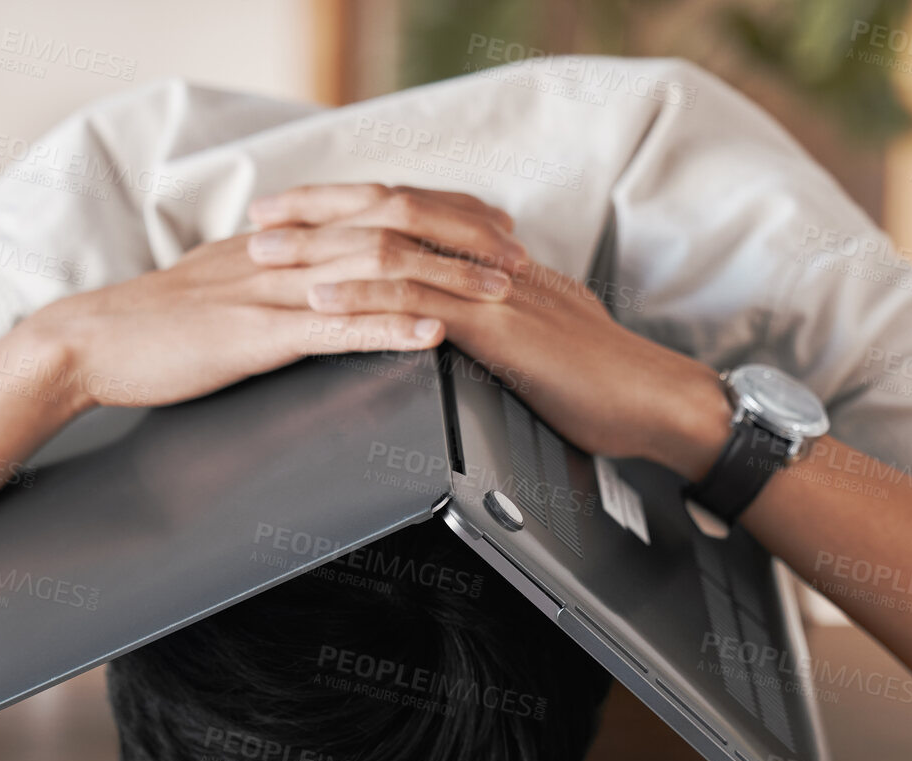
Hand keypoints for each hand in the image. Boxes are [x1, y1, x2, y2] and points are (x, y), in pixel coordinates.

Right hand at [7, 186, 532, 417]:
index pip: (375, 206)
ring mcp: (271, 290)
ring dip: (444, 280)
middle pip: (390, 223)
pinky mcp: (253, 335)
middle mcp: (284, 251)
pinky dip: (387, 328)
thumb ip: (277, 275)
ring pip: (373, 270)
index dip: (440, 210)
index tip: (491, 222)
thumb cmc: (154, 326)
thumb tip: (321, 279)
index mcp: (281, 238)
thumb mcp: (226, 286)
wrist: (87, 343)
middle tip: (518, 248)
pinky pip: (332, 326)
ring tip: (498, 293)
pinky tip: (430, 338)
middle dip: (462, 234)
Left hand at [246, 183, 732, 477]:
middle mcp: (488, 260)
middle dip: (316, 212)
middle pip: (388, 211)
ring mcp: (491, 288)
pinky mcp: (497, 326)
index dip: (347, 207)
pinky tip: (321, 299)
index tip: (294, 212)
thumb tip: (460, 322)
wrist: (652, 403)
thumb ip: (496, 320)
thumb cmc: (600, 384)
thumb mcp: (536, 337)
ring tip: (265, 254)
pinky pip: (418, 299)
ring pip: (392, 247)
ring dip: (320, 248)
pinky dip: (362, 294)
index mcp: (493, 260)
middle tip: (260, 217)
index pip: (408, 213)